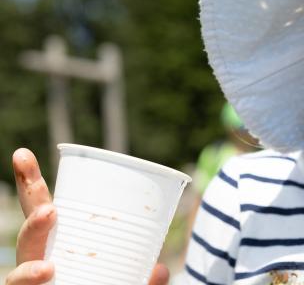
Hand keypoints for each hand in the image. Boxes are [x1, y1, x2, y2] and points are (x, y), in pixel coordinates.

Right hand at [5, 148, 169, 284]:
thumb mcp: (131, 278)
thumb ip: (146, 278)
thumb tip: (161, 270)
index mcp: (59, 242)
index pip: (42, 208)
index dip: (30, 182)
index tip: (23, 153)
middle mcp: (40, 261)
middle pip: (28, 240)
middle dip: (34, 223)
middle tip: (49, 212)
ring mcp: (34, 283)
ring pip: (20, 275)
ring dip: (29, 269)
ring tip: (47, 267)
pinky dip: (30, 282)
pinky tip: (44, 275)